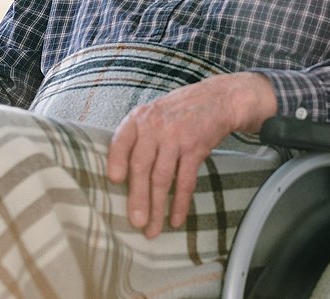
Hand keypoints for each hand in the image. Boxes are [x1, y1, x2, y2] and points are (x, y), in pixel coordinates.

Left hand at [106, 72, 275, 238]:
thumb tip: (117, 176)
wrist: (216, 99)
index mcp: (139, 119)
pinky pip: (186, 181)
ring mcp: (176, 137)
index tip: (112, 181)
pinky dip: (181, 202)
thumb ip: (136, 138)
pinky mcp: (195, 148)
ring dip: (157, 207)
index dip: (116, 161)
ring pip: (163, 178)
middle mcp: (155, 127)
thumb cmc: (178, 113)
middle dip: (137, 197)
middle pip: (142, 166)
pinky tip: (176, 219)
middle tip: (135, 222)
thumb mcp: (153, 115)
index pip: (122, 141)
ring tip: (152, 229)